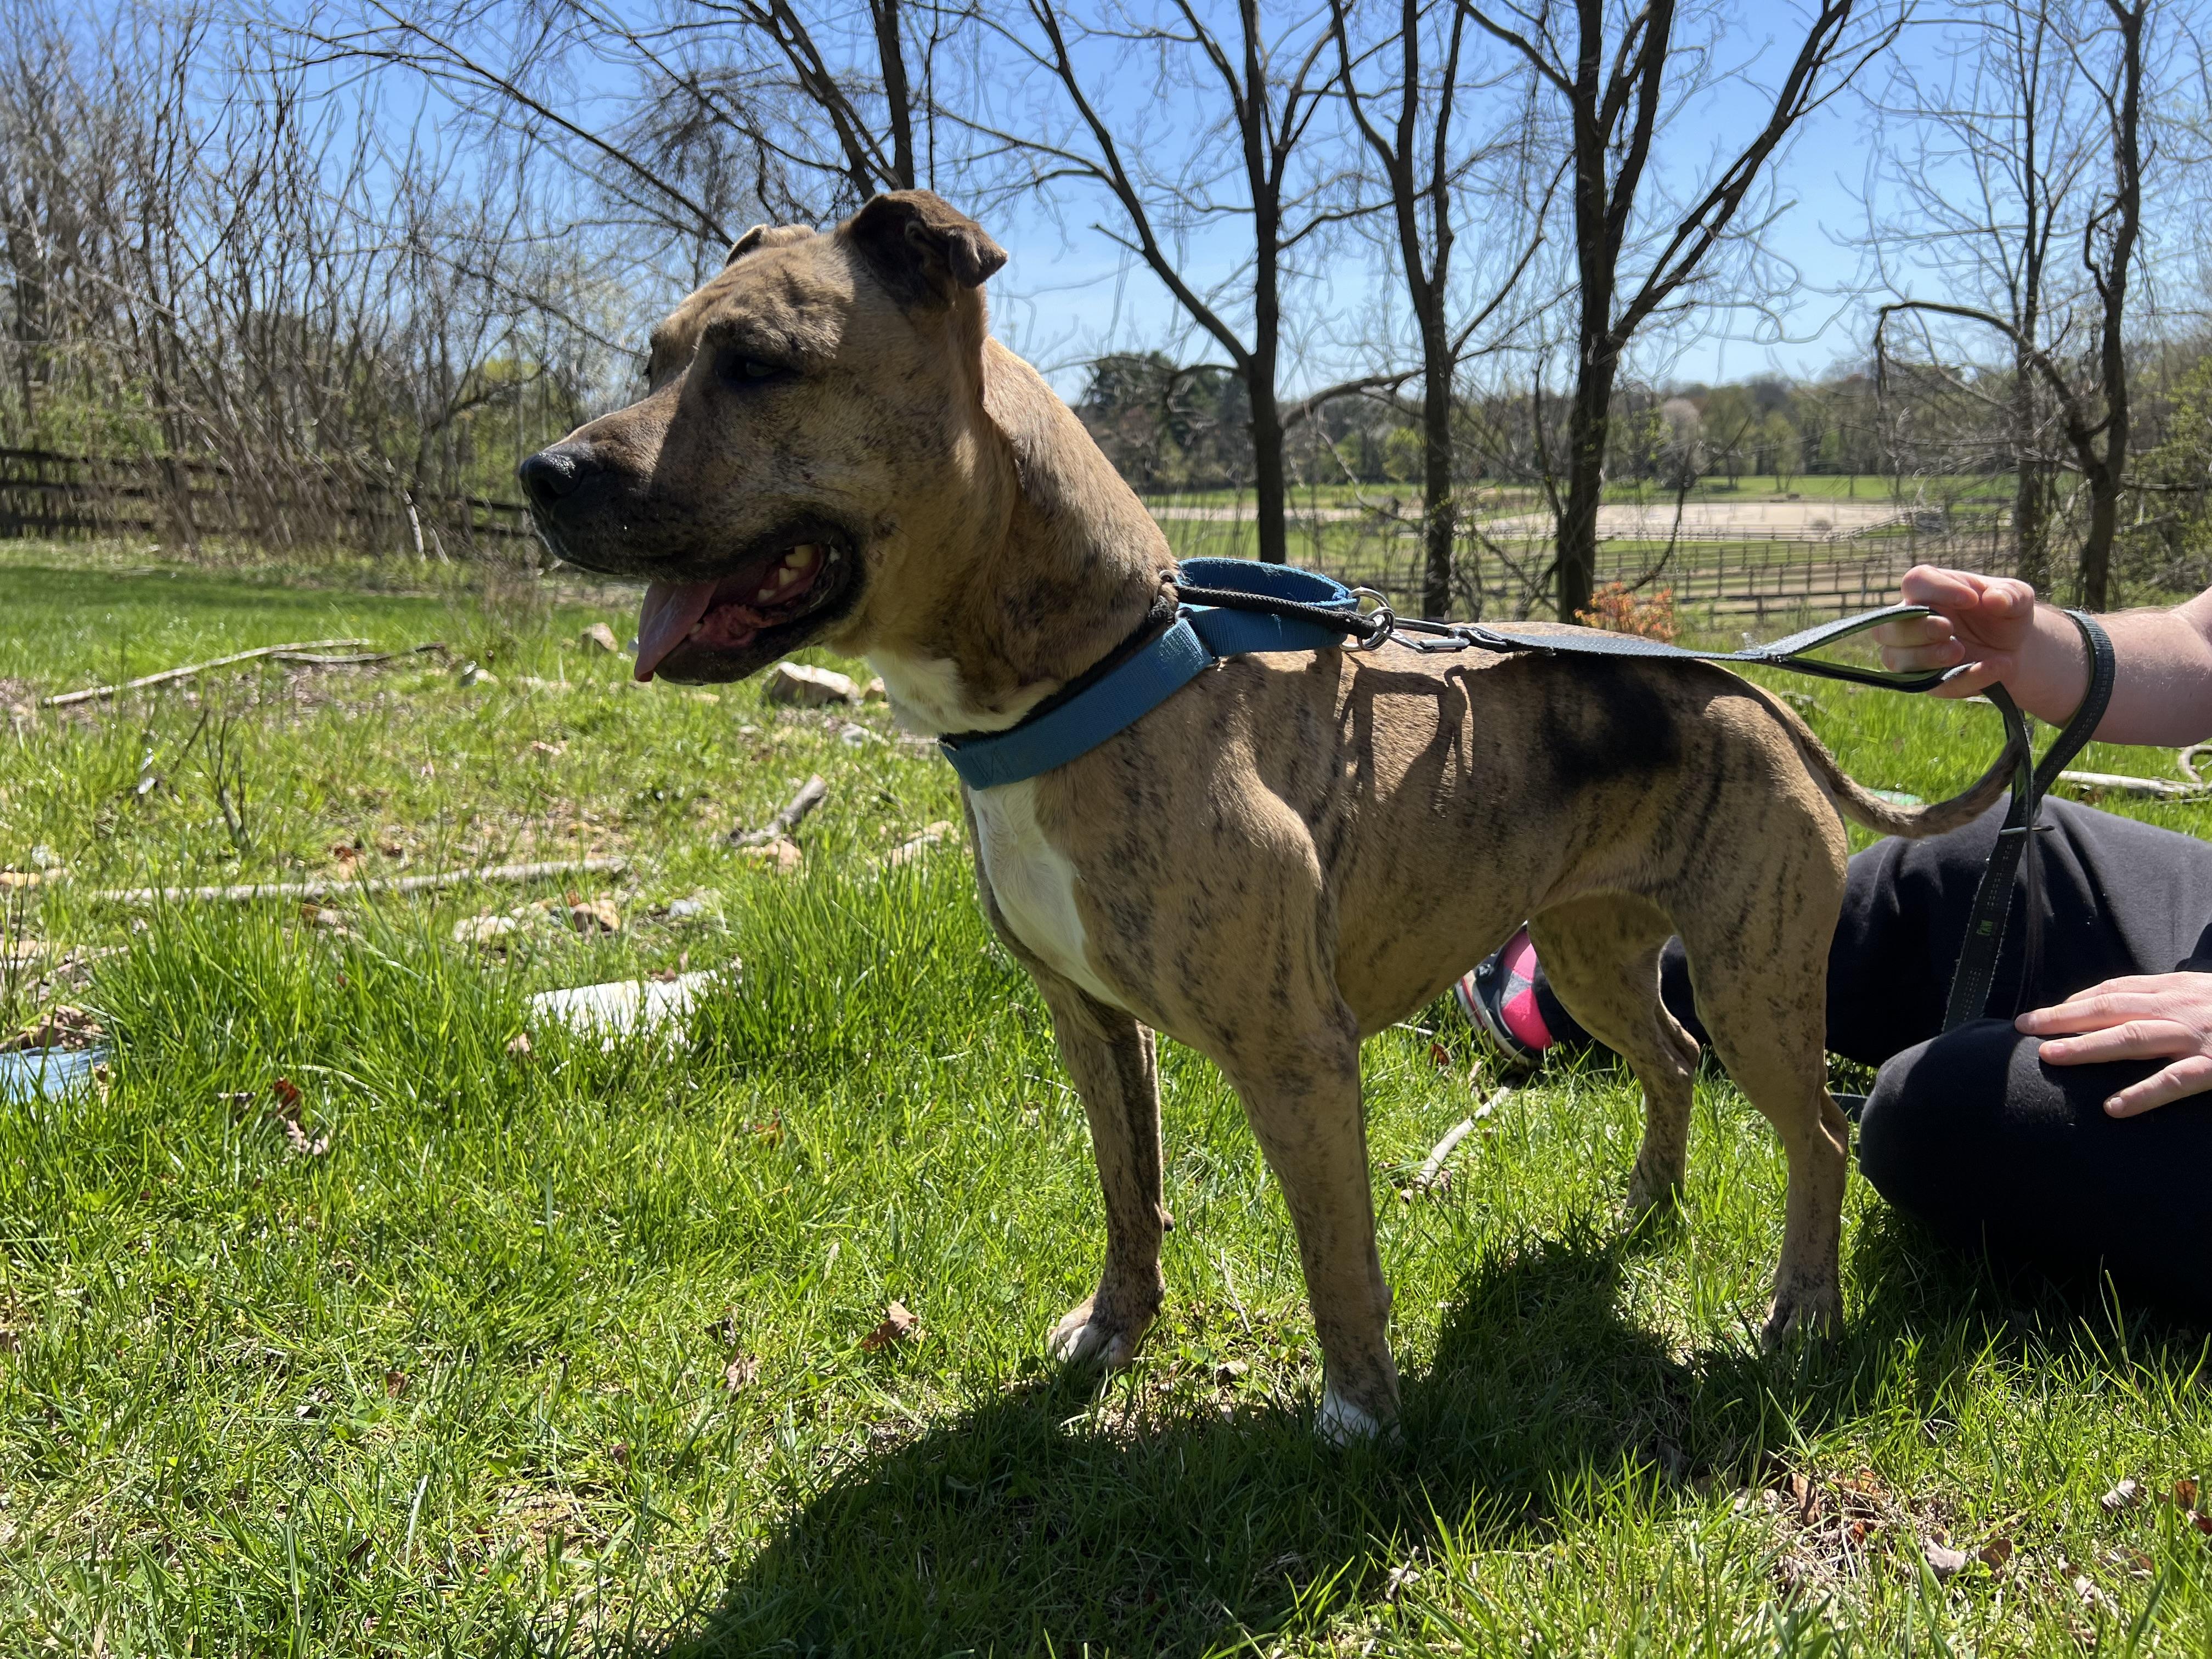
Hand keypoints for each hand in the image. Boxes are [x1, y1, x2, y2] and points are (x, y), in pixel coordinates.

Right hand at [1876, 565, 2040, 698]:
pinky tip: (1995, 668)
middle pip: (1886, 626)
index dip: (1936, 590)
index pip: (1915, 582)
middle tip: (1948, 629)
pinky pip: (1931, 685)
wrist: (2015, 648)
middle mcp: (1911, 622)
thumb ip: (2010, 595)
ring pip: (1895, 658)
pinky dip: (1963, 678)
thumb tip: (1995, 600)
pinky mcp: (1927, 682)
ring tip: (1960, 651)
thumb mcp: (2018, 598)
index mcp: (1929, 590)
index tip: (1971, 599)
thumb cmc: (2006, 613)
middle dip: (1915, 628)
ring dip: (1925, 656)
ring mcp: (1913, 655)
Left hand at [2016, 973, 2211, 1115]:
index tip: (2047, 1014)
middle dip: (2064, 1017)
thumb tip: (2131, 1009)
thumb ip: (2170, 999)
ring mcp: (2194, 1037)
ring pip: (2131, 1038)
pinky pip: (2173, 1081)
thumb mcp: (2204, 993)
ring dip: (2086, 1046)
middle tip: (2024, 1026)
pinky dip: (2142, 1093)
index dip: (2077, 1001)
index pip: (2116, 991)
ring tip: (2049, 1055)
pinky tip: (2112, 1108)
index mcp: (2174, 989)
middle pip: (2110, 1008)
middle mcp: (2178, 1007)